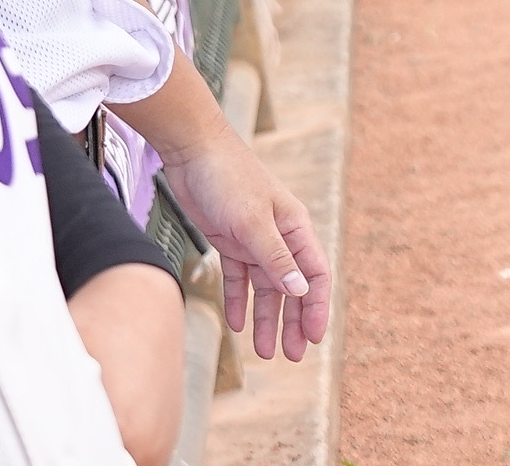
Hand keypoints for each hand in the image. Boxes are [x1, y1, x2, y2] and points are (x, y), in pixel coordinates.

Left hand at [154, 130, 332, 360]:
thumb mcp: (252, 222)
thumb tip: (300, 290)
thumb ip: (275, 258)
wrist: (192, 152)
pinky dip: (238, 301)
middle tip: (291, 356)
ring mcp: (254, 240)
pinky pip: (238, 279)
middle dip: (293, 322)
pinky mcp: (229, 241)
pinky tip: (237, 324)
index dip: (317, 307)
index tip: (314, 338)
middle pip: (292, 287)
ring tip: (265, 352)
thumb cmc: (228, 177)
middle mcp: (279, 236)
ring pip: (265, 288)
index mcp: (295, 228)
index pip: (315, 274)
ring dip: (267, 319)